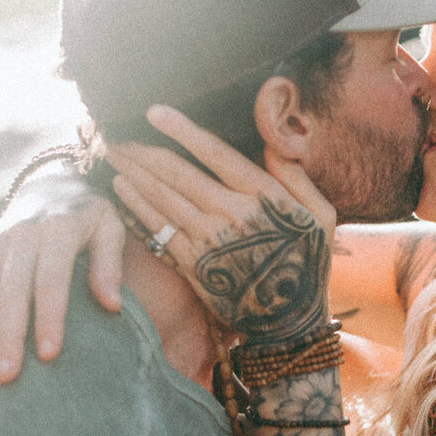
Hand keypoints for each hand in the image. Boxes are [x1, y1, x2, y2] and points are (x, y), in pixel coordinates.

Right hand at [0, 186, 124, 382]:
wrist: (52, 179)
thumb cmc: (89, 213)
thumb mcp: (110, 227)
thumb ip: (109, 264)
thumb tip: (112, 305)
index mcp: (55, 229)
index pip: (50, 279)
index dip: (49, 317)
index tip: (49, 355)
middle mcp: (18, 238)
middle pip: (8, 292)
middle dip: (6, 336)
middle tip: (5, 377)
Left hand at [110, 105, 334, 343]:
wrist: (291, 323)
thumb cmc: (309, 262)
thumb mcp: (322, 215)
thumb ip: (296, 175)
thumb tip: (272, 139)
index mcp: (263, 196)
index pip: (215, 152)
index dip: (181, 129)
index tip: (154, 111)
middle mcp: (232, 215)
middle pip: (178, 173)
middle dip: (144, 150)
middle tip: (116, 133)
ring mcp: (209, 242)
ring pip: (162, 198)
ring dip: (133, 173)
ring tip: (113, 155)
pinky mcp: (193, 266)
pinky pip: (158, 230)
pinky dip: (135, 208)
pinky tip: (120, 190)